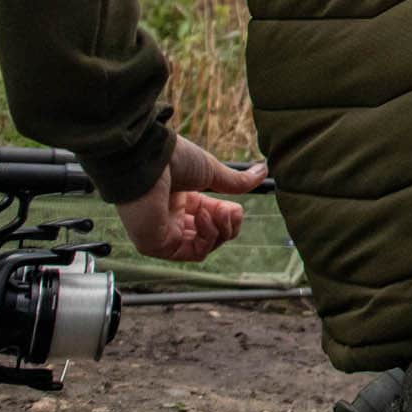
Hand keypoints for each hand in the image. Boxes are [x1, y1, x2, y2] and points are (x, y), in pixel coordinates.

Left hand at [119, 134, 266, 262]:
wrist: (148, 159)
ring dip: (219, 231)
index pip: (212, 219)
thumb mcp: (211, 171)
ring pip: (204, 247)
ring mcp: (163, 233)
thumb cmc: (173, 160)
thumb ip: (236, 181)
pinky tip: (203, 216)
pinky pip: (191, 252)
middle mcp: (172, 219)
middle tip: (229, 211)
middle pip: (211, 237)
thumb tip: (264, 172)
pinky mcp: (155, 245)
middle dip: (227, 226)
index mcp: (182, 201)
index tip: (234, 206)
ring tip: (215, 212)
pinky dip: (206, 238)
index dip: (228, 216)